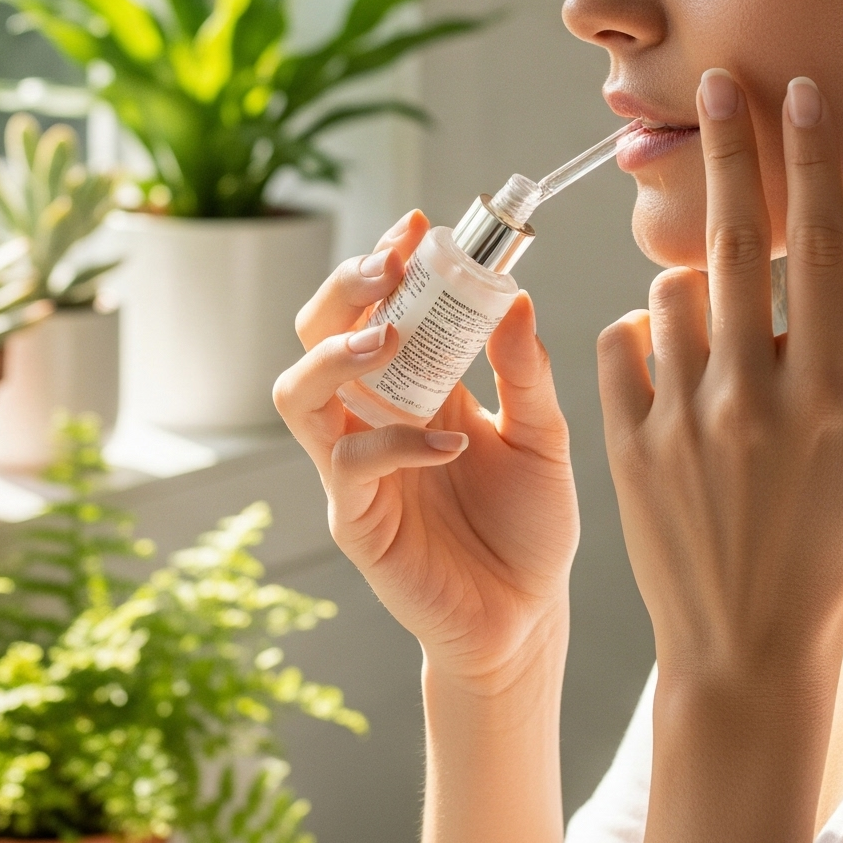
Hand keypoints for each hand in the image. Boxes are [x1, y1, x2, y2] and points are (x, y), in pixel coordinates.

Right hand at [274, 211, 580, 689]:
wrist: (528, 617)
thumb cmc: (530, 527)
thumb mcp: (544, 437)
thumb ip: (528, 373)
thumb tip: (517, 298)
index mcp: (415, 385)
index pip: (377, 305)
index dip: (387, 260)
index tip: (419, 225)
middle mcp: (372, 416)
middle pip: (316, 332)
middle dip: (343, 288)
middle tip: (389, 265)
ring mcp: (355, 467)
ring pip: (298, 391)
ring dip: (337, 353)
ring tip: (389, 336)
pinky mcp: (355, 518)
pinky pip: (349, 463)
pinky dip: (395, 440)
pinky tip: (450, 442)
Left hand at [596, 70, 842, 688]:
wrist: (743, 659)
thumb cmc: (837, 570)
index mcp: (825, 399)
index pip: (818, 249)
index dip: (811, 161)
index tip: (801, 93)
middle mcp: (747, 396)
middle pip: (736, 240)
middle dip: (729, 151)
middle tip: (715, 85)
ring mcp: (678, 418)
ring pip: (673, 293)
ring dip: (697, 280)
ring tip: (724, 324)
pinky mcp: (624, 444)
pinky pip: (621, 345)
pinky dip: (645, 335)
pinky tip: (676, 363)